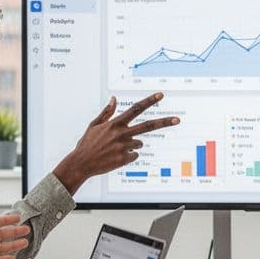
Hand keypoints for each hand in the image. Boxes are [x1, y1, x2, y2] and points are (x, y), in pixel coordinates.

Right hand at [54, 93, 180, 192]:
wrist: (81, 163)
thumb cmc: (87, 144)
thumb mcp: (94, 125)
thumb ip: (107, 112)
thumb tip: (114, 99)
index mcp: (115, 123)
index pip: (135, 109)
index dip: (149, 101)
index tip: (160, 95)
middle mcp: (121, 134)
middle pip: (148, 126)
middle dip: (164, 122)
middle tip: (178, 119)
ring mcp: (124, 147)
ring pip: (139, 143)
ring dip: (131, 144)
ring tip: (114, 148)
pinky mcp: (124, 159)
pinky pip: (134, 155)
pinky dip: (127, 155)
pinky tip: (114, 157)